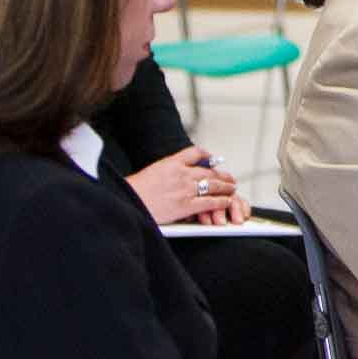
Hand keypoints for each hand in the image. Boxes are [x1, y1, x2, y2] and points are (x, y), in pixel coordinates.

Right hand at [126, 146, 243, 224]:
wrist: (126, 203)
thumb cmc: (133, 191)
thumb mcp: (150, 171)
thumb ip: (167, 169)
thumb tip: (176, 171)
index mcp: (170, 163)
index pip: (194, 153)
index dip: (206, 156)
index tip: (213, 160)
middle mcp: (181, 174)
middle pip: (209, 171)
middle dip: (222, 175)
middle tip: (229, 178)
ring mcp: (184, 189)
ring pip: (213, 185)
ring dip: (226, 187)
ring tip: (232, 188)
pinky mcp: (186, 205)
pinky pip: (210, 202)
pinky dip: (221, 201)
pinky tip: (227, 201)